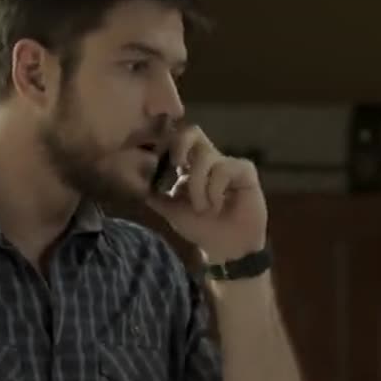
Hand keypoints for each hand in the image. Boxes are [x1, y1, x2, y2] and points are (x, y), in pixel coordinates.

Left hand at [146, 125, 267, 262]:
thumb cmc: (202, 228)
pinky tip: (219, 206)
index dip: (166, 143)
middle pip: (192, 132)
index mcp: (190, 166)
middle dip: (180, 144)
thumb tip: (136, 182)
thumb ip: (155, 195)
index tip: (160, 161)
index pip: (176, 140)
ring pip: (205, 158)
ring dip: (198, 187)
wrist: (226, 248)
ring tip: (203, 208)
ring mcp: (227, 163)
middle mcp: (209, 160)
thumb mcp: (172, 211)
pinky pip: (224, 169)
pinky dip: (215, 190)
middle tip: (176, 164)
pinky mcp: (244, 171)